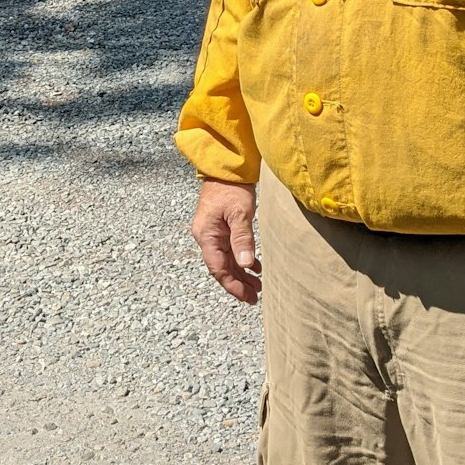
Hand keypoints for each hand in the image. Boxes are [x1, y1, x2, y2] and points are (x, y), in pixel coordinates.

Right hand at [191, 180, 260, 303]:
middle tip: (255, 297)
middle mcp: (206, 237)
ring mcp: (212, 233)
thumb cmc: (231, 188)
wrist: (226, 167)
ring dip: (241, 274)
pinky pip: (229, 250)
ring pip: (226, 260)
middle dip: (238, 284)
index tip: (247, 297)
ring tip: (258, 286)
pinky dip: (242, 260)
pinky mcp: (220, 228)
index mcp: (206, 235)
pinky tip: (256, 267)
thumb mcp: (239, 213)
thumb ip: (242, 239)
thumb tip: (246, 265)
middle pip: (221, 267)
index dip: (232, 285)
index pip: (218, 268)